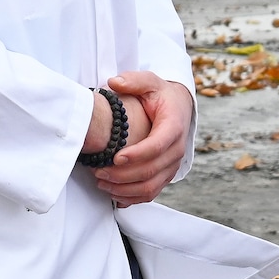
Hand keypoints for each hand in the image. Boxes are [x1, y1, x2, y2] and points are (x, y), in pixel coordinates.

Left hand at [95, 70, 193, 206]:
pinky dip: (131, 197)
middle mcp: (176, 149)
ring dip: (124, 189)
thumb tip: (114, 82)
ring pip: (150, 186)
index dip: (137, 154)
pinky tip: (113, 193)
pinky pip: (150, 193)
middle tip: (98, 171)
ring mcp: (172, 165)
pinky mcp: (165, 175)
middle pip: (152, 170)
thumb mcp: (149, 82)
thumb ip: (133, 80)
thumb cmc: (161, 95)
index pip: (158, 145)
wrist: (179, 108)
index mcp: (173, 126)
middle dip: (123, 175)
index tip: (116, 157)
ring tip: (101, 182)